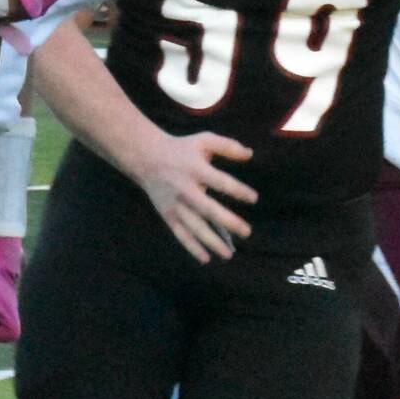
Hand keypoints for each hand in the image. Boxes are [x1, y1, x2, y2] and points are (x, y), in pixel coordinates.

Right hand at [134, 131, 257, 262]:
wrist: (146, 157)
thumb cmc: (182, 149)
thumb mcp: (204, 140)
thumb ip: (227, 146)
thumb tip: (251, 155)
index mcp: (195, 169)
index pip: (219, 181)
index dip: (237, 190)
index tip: (254, 198)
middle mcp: (185, 189)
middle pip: (207, 209)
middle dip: (227, 222)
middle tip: (246, 232)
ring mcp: (175, 204)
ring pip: (194, 227)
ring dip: (211, 242)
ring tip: (228, 254)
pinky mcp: (168, 215)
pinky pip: (180, 234)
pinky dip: (192, 247)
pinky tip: (206, 258)